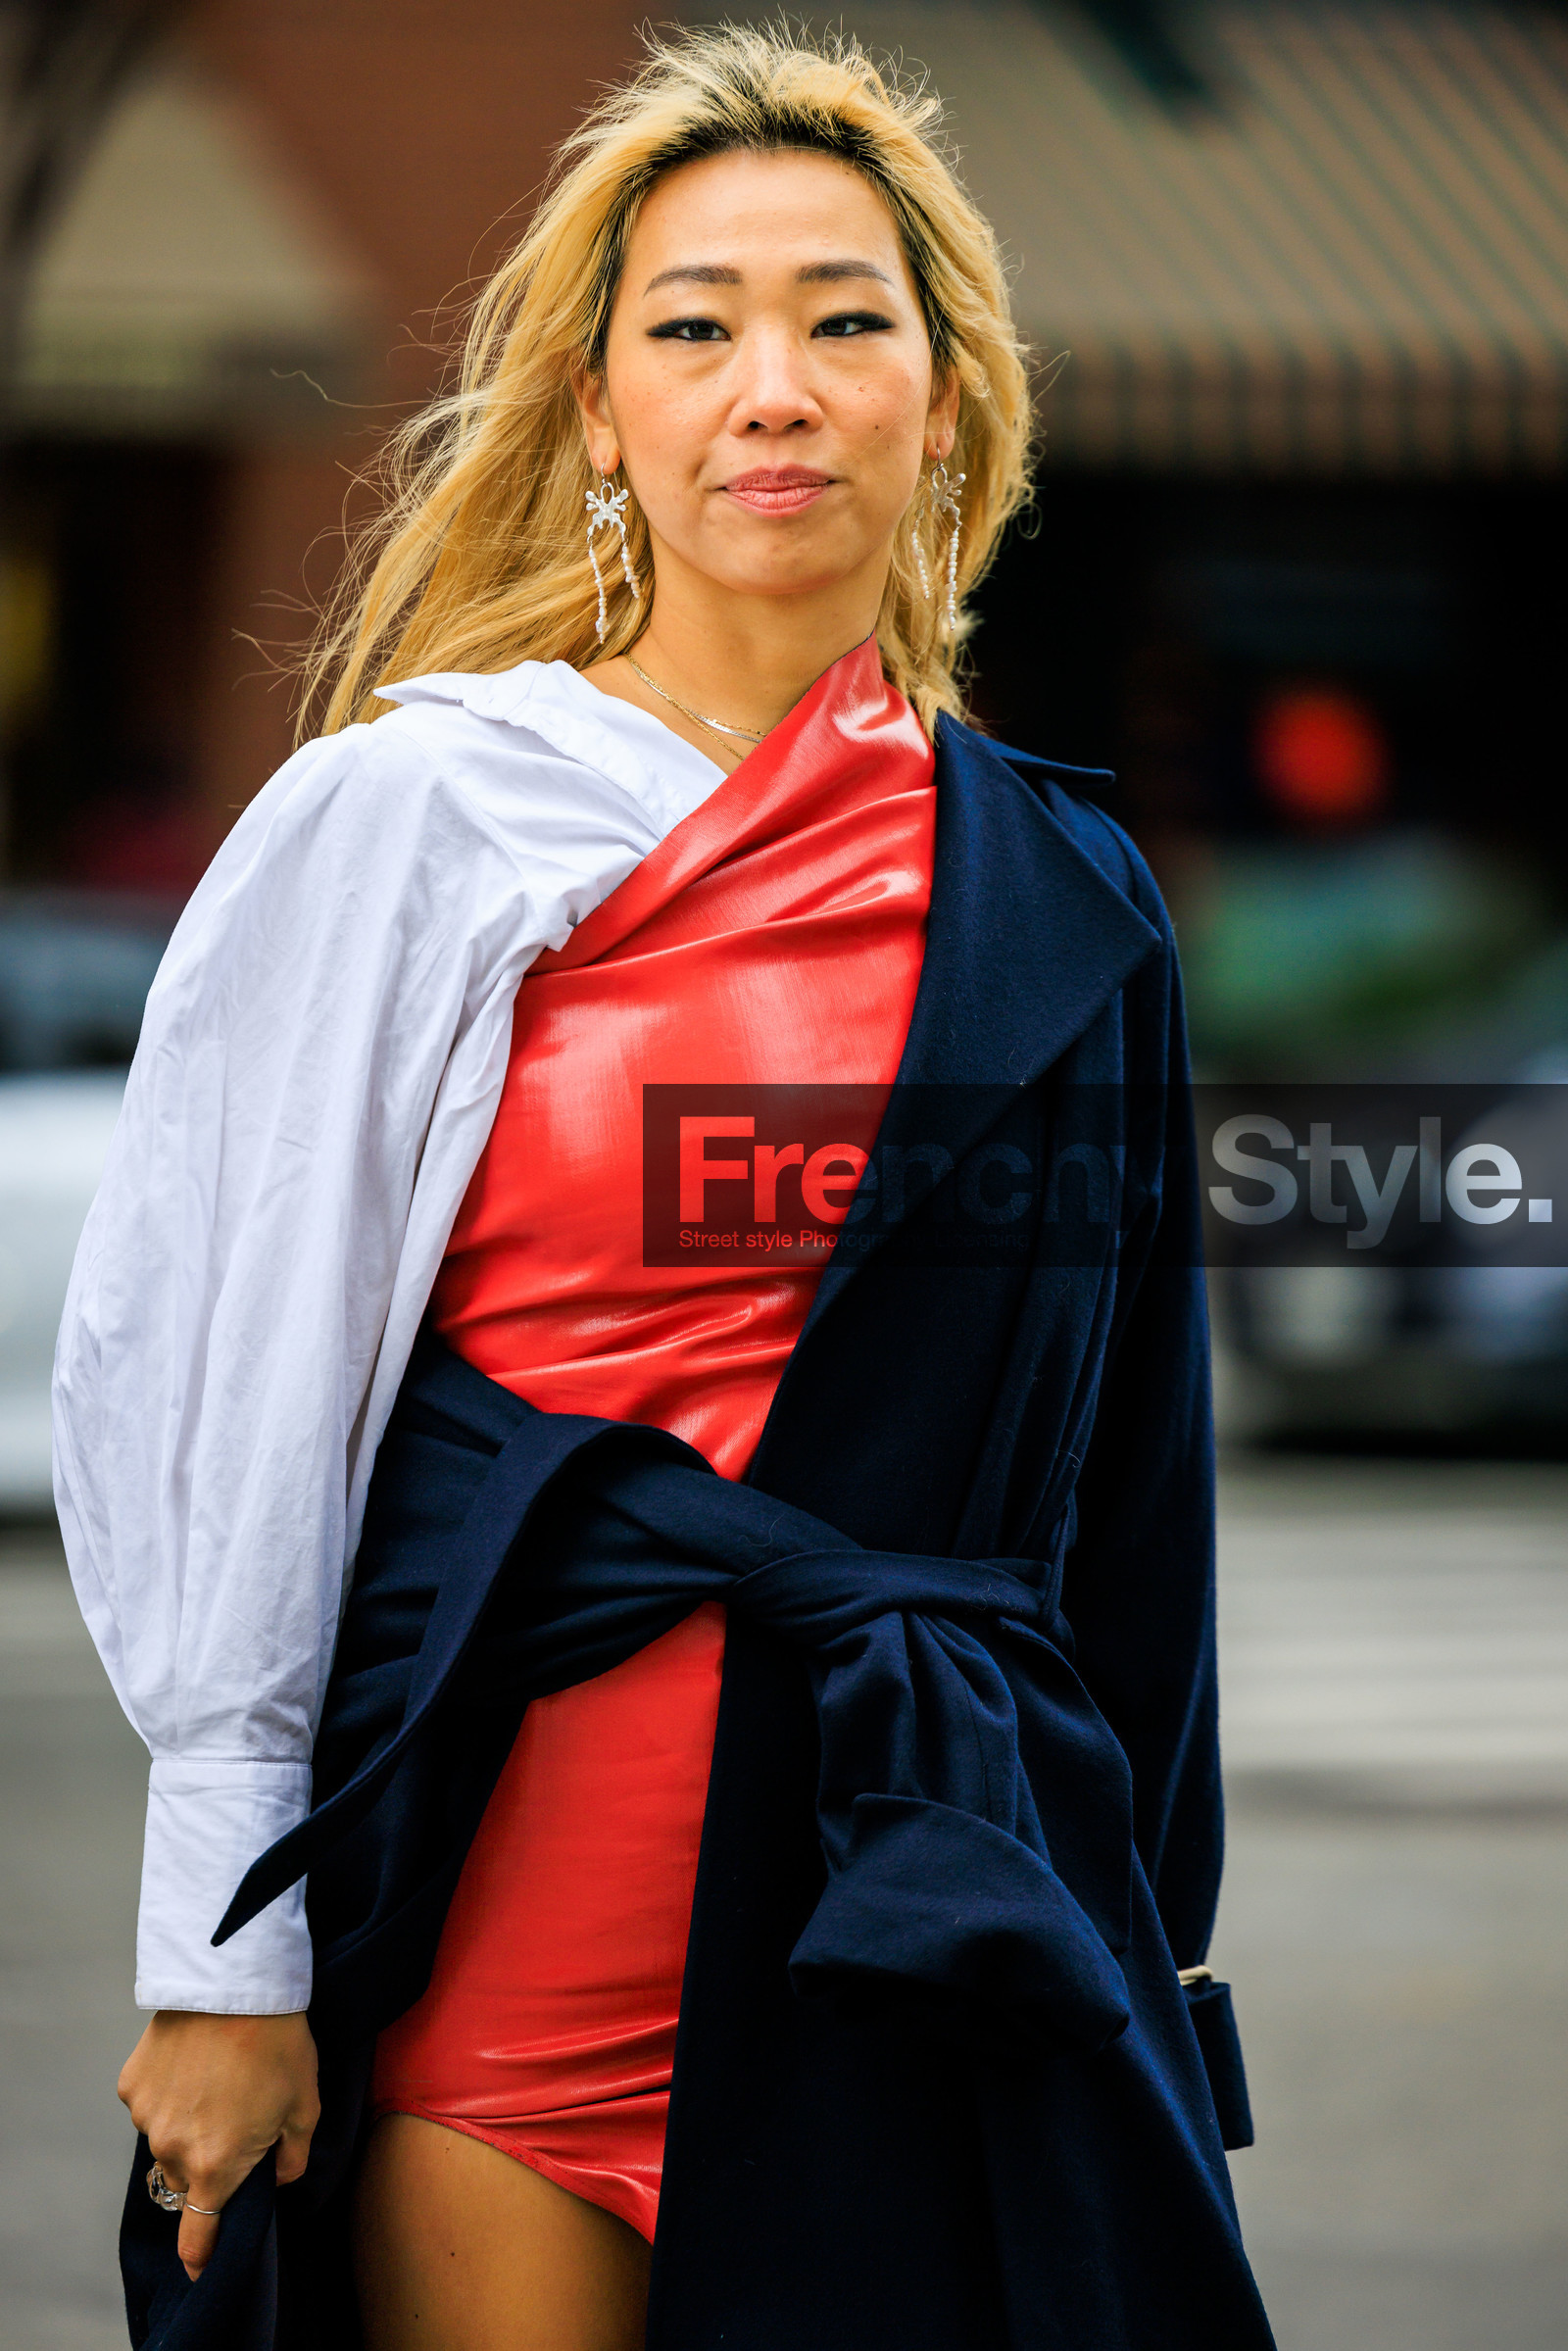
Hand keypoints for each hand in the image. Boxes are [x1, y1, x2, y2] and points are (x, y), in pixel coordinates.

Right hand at [119, 2011, 319, 2280]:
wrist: (235, 1983)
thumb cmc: (278, 2044)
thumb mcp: (305, 2106)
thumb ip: (291, 2157)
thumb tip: (277, 2176)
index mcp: (216, 2165)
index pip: (199, 2231)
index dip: (200, 2255)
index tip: (199, 2268)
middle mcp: (172, 2150)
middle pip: (186, 2178)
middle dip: (207, 2162)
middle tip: (234, 2118)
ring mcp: (146, 2117)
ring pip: (165, 2139)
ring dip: (185, 2125)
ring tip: (216, 2079)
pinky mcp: (130, 2085)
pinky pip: (149, 2104)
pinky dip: (167, 2093)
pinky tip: (192, 2061)